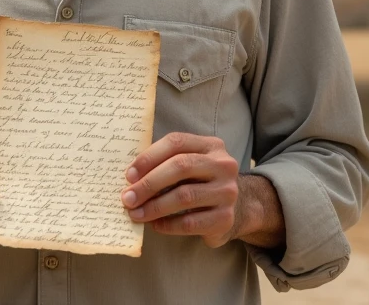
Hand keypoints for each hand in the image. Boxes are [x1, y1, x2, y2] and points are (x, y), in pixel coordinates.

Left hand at [121, 132, 240, 247]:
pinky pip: (190, 222)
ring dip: (154, 207)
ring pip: (184, 196)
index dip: (149, 157)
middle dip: (149, 184)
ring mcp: (227, 192)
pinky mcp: (226, 218)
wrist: (240, 207)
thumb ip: (166, 163)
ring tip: (136, 214)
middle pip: (180, 167)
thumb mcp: (191, 164)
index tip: (129, 175)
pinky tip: (155, 225)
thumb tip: (131, 179)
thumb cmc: (202, 182)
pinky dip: (168, 224)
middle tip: (128, 198)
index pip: (176, 142)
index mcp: (211, 145)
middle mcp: (223, 165)